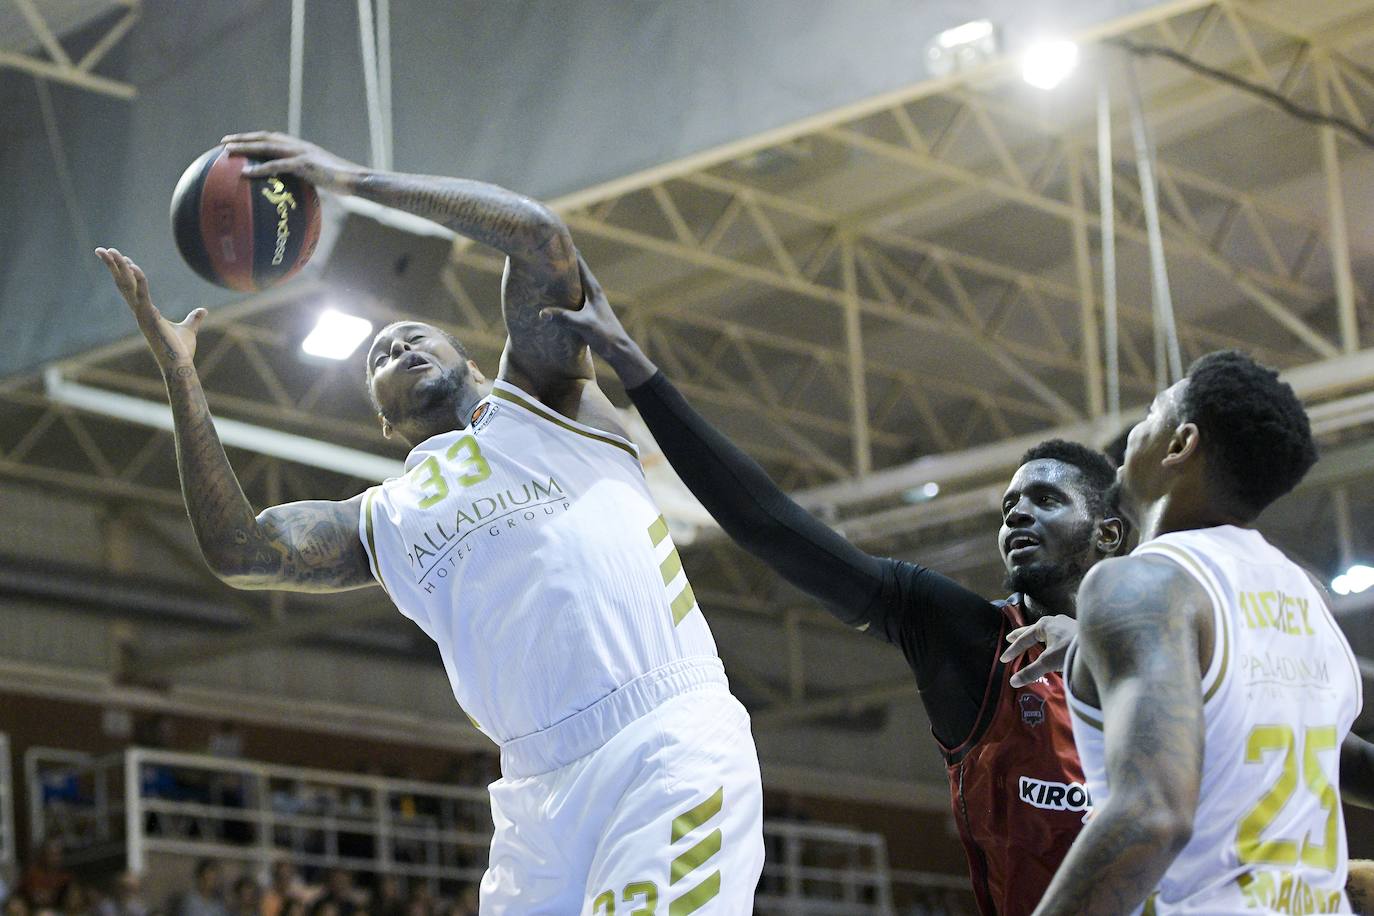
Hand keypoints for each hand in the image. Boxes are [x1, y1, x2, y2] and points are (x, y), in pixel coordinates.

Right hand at [96, 247, 204, 373]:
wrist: (179, 366)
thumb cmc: (181, 351)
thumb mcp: (188, 329)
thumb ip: (194, 319)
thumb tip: (202, 311)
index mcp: (145, 312)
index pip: (131, 288)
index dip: (126, 272)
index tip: (122, 257)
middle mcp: (139, 311)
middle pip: (122, 283)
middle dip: (112, 266)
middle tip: (101, 249)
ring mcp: (142, 314)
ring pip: (128, 285)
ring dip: (119, 267)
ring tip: (110, 250)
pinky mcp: (149, 317)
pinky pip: (143, 294)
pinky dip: (139, 279)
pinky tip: (133, 265)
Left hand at [221, 131, 363, 190]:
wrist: (356, 180)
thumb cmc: (342, 183)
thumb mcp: (322, 179)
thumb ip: (307, 180)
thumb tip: (296, 193)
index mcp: (302, 147)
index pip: (274, 138)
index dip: (255, 138)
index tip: (239, 141)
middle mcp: (299, 145)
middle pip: (265, 137)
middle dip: (243, 138)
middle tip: (223, 142)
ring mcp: (301, 153)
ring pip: (267, 146)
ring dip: (245, 146)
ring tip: (226, 151)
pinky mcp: (304, 164)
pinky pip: (277, 165)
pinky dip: (260, 168)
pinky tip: (245, 173)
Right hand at [541, 254, 656, 387]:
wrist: (620, 351)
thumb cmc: (605, 336)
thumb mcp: (583, 326)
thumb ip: (564, 318)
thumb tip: (542, 313)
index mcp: (594, 290)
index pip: (579, 264)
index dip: (569, 251)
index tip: (557, 237)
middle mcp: (594, 292)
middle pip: (577, 270)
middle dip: (564, 258)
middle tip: (549, 246)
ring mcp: (592, 301)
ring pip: (576, 281)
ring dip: (565, 273)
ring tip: (550, 264)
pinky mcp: (590, 311)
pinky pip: (575, 294)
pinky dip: (566, 288)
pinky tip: (557, 292)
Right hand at [1002, 613, 1077, 687]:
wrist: (1101, 644)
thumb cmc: (1071, 650)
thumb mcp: (1049, 662)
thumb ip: (1031, 672)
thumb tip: (1012, 682)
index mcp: (1044, 625)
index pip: (1024, 638)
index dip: (1013, 650)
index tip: (1003, 659)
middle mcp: (1054, 621)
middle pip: (1033, 630)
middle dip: (1021, 635)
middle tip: (1009, 638)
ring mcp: (1066, 624)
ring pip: (1046, 631)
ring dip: (1036, 637)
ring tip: (1030, 641)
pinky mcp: (1076, 630)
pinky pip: (1056, 634)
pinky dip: (1049, 639)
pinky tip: (1052, 643)